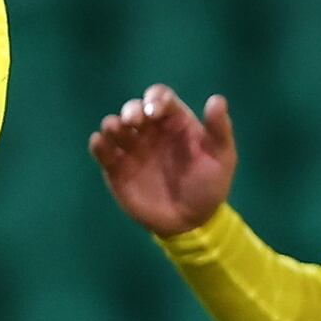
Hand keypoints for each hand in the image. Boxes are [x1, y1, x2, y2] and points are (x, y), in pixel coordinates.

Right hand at [86, 85, 236, 234]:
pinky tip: (100, 144)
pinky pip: (102, 151)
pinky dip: (98, 144)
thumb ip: (219, 129)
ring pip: (114, 126)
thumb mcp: (222, 157)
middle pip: (134, 108)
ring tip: (116, 131)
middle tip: (134, 121)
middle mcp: (150, 130)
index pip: (160, 98)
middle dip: (132, 110)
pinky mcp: (115, 168)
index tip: (155, 111)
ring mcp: (131, 148)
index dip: (155, 98)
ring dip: (112, 124)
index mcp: (174, 122)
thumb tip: (217, 99)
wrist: (190, 222)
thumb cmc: (208, 186)